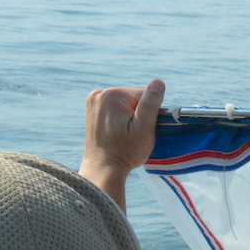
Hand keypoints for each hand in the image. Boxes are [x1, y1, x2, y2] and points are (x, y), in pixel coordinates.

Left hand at [80, 79, 165, 206]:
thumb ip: (150, 103)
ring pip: (124, 102)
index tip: (139, 129)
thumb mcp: (144, 128)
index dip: (147, 113)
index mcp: (113, 95)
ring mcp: (93, 100)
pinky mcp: (91, 108)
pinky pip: (114, 106)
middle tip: (131, 134)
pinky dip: (118, 116)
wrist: (103, 167)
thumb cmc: (126, 150)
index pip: (144, 95)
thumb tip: (158, 82)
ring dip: (128, 115)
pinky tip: (115, 130)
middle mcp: (99, 93)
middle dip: (137, 113)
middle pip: (133, 97)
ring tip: (122, 134)